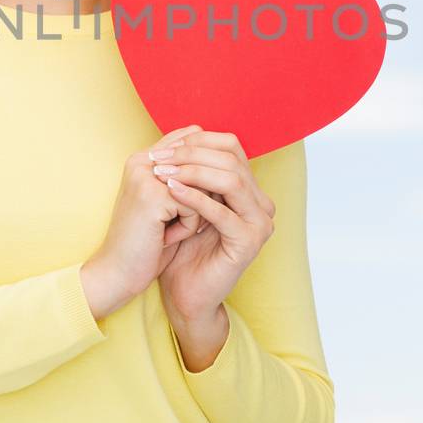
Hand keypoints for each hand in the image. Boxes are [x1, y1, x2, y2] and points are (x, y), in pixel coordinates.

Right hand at [81, 123, 210, 316]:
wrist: (117, 273)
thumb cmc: (145, 240)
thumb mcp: (166, 203)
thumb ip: (186, 178)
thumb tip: (230, 163)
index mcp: (142, 158)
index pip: (189, 142)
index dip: (202, 173)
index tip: (197, 199)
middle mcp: (141, 161)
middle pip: (199, 165)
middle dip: (200, 196)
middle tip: (178, 220)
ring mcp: (145, 177)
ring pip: (199, 187)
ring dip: (193, 213)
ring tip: (168, 229)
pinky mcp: (153, 197)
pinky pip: (194, 207)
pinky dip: (187, 227)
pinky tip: (164, 239)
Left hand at [148, 130, 275, 326]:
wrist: (184, 293)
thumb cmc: (182, 247)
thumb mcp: (188, 200)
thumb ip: (195, 171)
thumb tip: (187, 129)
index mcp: (250, 190)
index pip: (231, 148)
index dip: (197, 142)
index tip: (163, 147)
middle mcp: (262, 203)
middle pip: (232, 160)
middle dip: (192, 154)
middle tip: (160, 157)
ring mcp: (260, 223)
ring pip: (231, 180)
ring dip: (193, 172)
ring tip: (163, 171)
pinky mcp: (249, 241)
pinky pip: (221, 212)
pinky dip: (195, 198)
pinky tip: (171, 190)